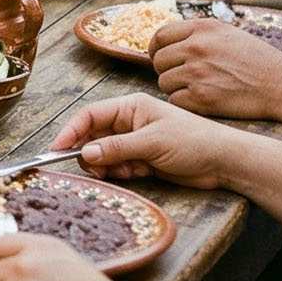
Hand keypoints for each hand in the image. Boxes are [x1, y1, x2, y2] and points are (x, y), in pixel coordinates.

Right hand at [55, 94, 244, 190]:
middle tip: (92, 168)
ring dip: (107, 165)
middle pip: (94, 135)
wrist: (223, 161)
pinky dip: (121, 172)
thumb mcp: (152, 143)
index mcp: (130, 107)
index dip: (71, 131)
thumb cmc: (193, 141)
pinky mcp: (143, 159)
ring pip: (105, 153)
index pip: (90, 115)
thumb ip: (116, 148)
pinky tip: (137, 173)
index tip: (57, 149)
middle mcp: (130, 121)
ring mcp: (136, 141)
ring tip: (121, 171)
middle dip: (90, 152)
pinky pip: (119, 165)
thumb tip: (85, 152)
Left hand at [150, 19, 281, 123]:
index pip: (159, 36)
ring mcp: (197, 73)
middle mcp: (196, 47)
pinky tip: (201, 100)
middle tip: (181, 77)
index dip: (156, 49)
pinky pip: (174, 100)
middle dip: (166, 70)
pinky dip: (184, 103)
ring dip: (175, 87)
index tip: (159, 58)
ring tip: (196, 88)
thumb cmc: (256, 59)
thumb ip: (197, 33)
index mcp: (202, 28)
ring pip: (163, 82)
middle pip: (158, 61)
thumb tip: (166, 40)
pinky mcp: (201, 98)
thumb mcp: (227, 33)